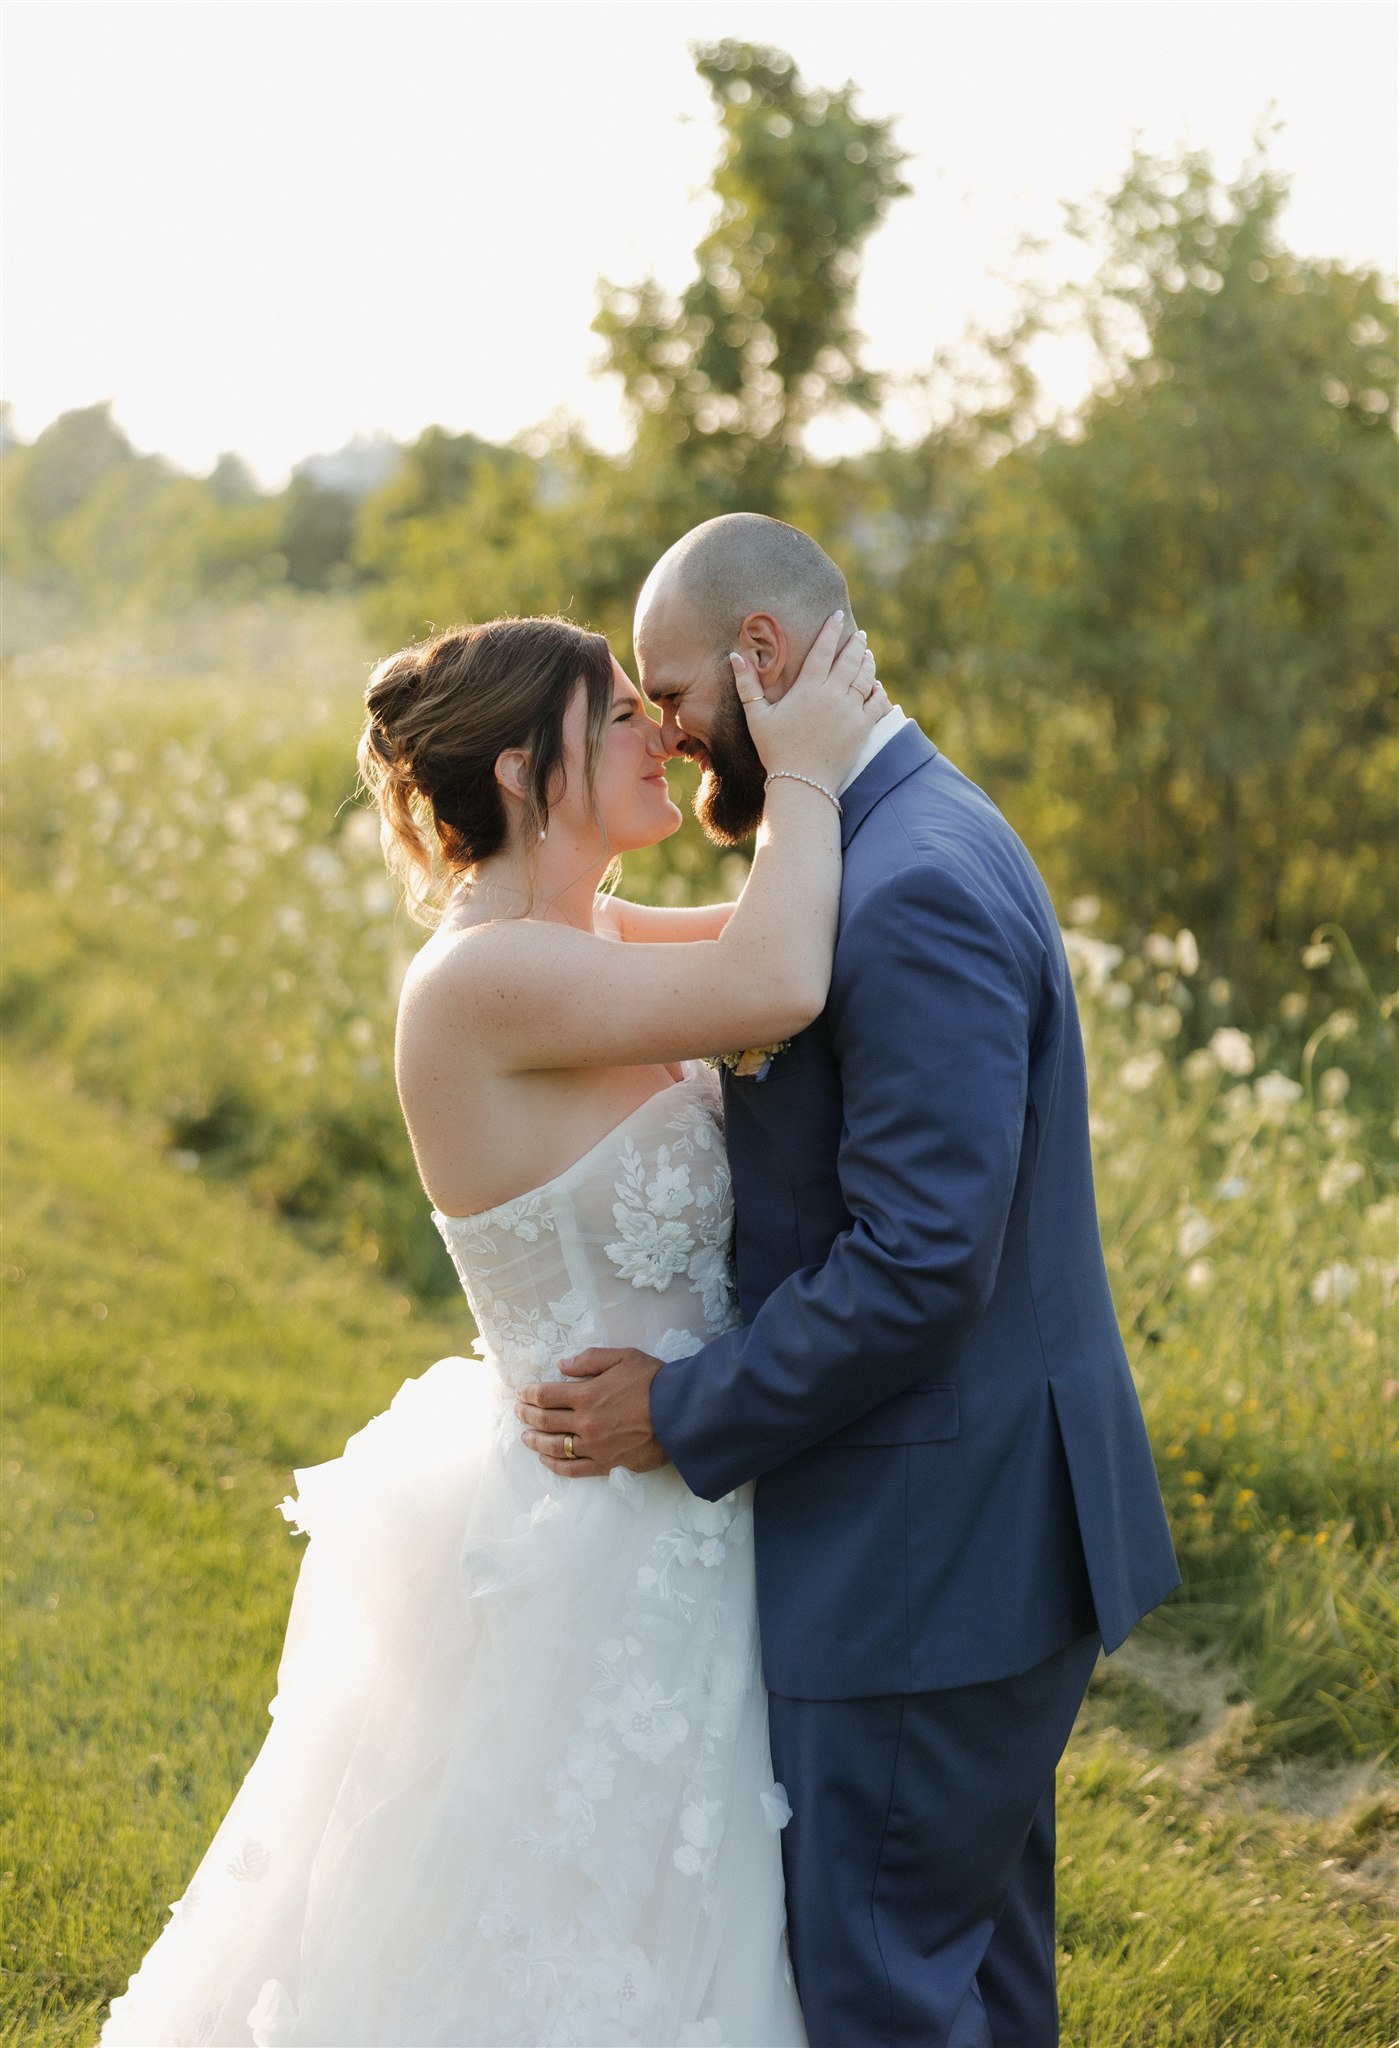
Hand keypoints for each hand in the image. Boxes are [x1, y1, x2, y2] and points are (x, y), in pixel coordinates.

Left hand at [515, 1347, 668, 1476]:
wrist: (681, 1412)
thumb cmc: (654, 1381)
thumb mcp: (623, 1357)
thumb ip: (590, 1360)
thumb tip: (562, 1365)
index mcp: (587, 1394)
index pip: (547, 1396)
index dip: (530, 1394)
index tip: (522, 1393)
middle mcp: (585, 1423)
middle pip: (545, 1421)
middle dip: (527, 1415)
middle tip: (519, 1411)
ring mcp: (594, 1447)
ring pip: (554, 1446)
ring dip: (535, 1440)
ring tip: (525, 1436)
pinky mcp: (606, 1464)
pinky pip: (573, 1468)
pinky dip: (555, 1464)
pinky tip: (545, 1459)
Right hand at [734, 609, 888, 787]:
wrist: (802, 783)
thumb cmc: (775, 750)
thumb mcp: (757, 716)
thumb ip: (747, 685)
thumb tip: (734, 656)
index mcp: (808, 688)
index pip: (823, 650)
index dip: (831, 630)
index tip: (836, 616)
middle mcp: (833, 695)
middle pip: (850, 660)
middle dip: (856, 644)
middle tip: (858, 635)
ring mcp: (851, 711)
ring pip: (866, 677)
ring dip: (868, 663)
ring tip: (867, 655)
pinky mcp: (863, 728)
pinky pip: (878, 702)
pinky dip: (879, 691)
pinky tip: (876, 686)